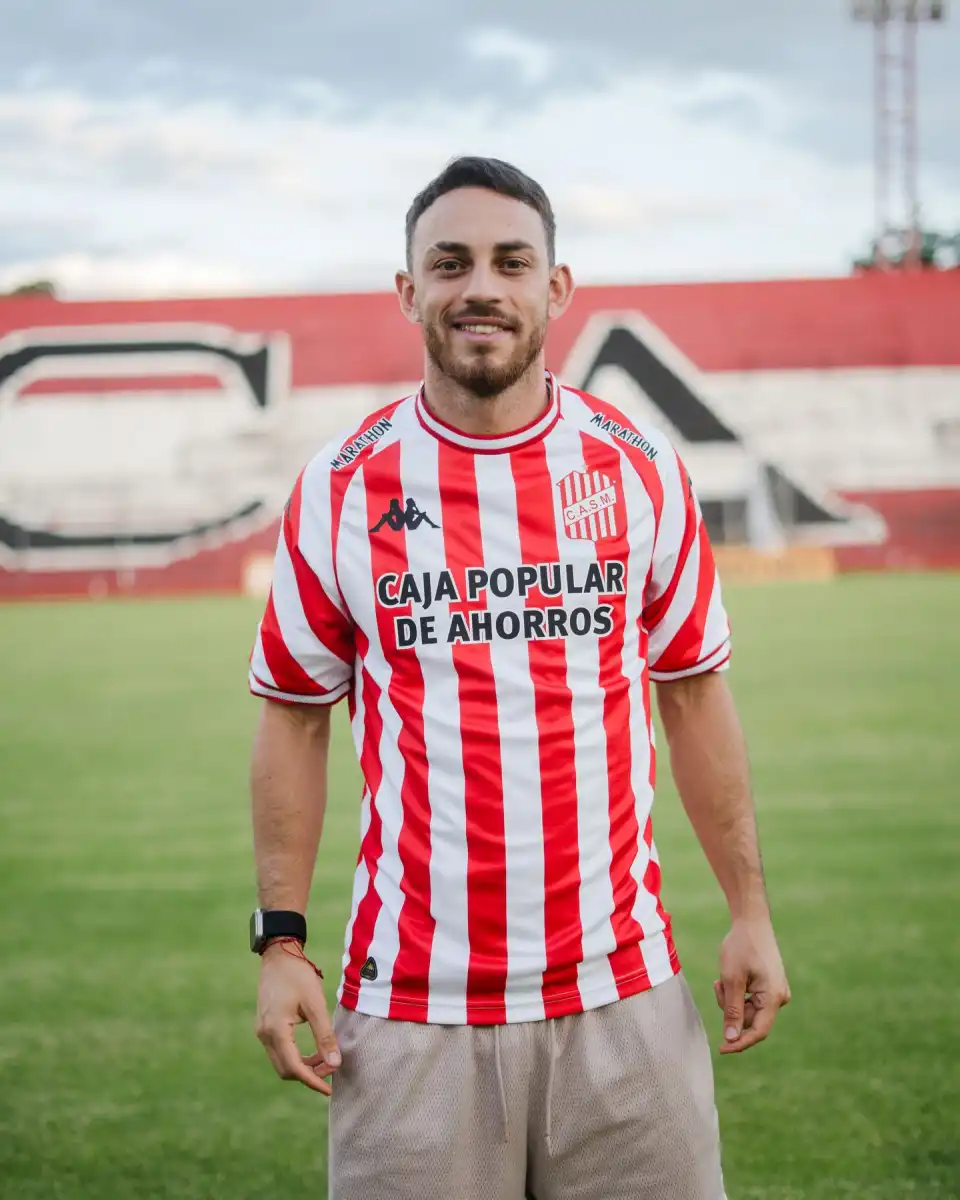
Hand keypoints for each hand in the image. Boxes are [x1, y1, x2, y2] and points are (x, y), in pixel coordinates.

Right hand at [255, 941, 340, 1094]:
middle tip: (332, 1069)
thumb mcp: (315, 1003)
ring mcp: (262, 1031)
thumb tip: (335, 1064)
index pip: (294, 1067)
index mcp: (276, 1030)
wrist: (279, 955)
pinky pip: (280, 1051)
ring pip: (282, 1062)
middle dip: (309, 1074)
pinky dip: (296, 1056)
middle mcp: (264, 1035)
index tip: (330, 1089)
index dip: (313, 1081)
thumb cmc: (298, 975)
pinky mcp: (265, 1027)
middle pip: (286, 1069)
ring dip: (303, 1066)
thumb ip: (325, 1035)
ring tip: (326, 1060)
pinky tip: (314, 1050)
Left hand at [713, 917, 789, 1054]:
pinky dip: (736, 993)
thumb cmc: (741, 947)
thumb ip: (731, 1010)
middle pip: (750, 1019)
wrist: (752, 922)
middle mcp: (780, 998)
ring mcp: (776, 992)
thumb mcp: (731, 979)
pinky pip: (750, 1000)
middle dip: (730, 1008)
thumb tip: (731, 1038)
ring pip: (748, 1010)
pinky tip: (730, 977)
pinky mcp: (770, 987)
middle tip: (718, 985)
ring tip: (722, 978)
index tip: (721, 1049)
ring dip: (731, 999)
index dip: (739, 1042)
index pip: (758, 1031)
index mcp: (774, 997)